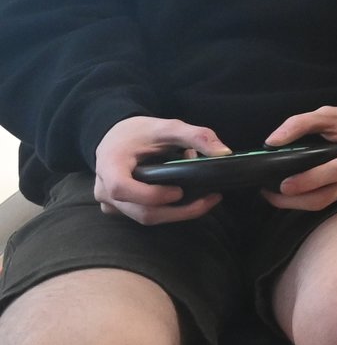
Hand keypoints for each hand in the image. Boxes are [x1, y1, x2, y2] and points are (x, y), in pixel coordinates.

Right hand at [93, 116, 229, 224]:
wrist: (117, 137)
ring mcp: (110, 203)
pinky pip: (145, 216)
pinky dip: (168, 210)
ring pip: (145, 218)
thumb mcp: (167, 127)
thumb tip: (224, 153)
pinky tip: (186, 198)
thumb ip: (196, 136)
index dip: (151, 195)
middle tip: (210, 199)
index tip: (179, 191)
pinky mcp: (119, 209)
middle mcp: (104, 189)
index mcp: (109, 165)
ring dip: (177, 212)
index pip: (122, 189)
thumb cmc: (139, 132)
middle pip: (142, 212)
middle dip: (180, 211)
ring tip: (203, 196)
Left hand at [261, 101, 336, 211]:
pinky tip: (300, 192)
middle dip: (295, 202)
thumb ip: (302, 123)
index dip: (309, 180)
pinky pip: (336, 200)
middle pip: (328, 197)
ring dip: (301, 203)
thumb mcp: (335, 113)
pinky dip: (314, 198)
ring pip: (330, 203)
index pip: (336, 171)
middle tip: (270, 195)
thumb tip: (272, 141)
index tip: (283, 184)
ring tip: (278, 195)